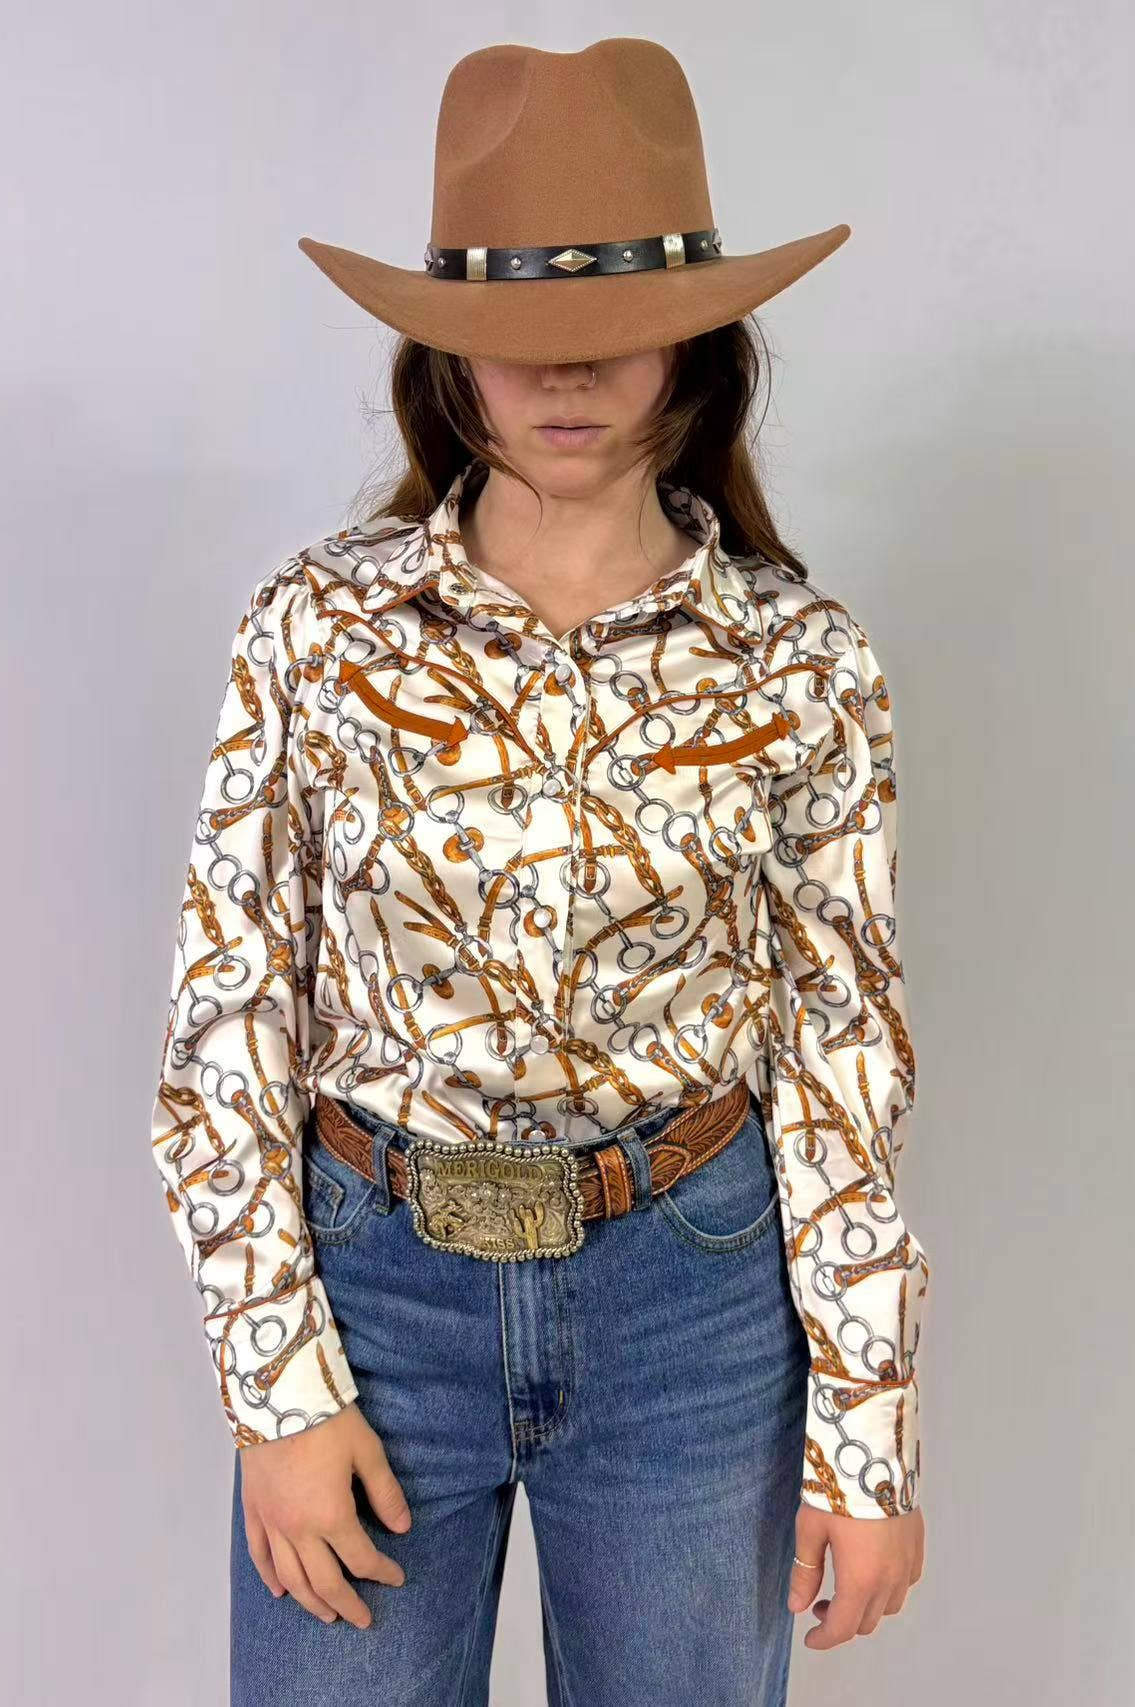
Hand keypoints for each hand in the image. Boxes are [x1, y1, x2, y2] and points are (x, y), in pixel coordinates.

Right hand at [238, 1400, 411, 1628]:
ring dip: (310, 1601)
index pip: (361, 1559)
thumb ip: (385, 1493)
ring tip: (327, 1615)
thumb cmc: (326, 1419)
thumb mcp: (367, 1451)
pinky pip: (259, 1554)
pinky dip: (270, 1577)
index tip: (396, 1577)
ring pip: (291, 1577)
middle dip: (346, 1604)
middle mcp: (299, 1529)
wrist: (276, 1395)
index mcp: (331, 1516)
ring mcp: (272, 1522)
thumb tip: (402, 1527)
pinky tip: (280, 1591)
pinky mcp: (254, 1510)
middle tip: (362, 1620)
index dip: (382, 1572)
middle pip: (324, 1581)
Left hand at [787, 1503, 924, 1647]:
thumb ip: (805, 1572)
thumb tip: (797, 1606)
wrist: (875, 1455)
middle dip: (841, 1621)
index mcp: (859, 1580)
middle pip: (865, 1622)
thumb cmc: (837, 1490)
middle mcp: (889, 1580)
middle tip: (820, 1603)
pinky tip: (873, 1569)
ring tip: (846, 1586)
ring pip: (889, 1607)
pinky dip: (888, 1588)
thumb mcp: (810, 1529)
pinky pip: (906, 1583)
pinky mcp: (917, 1548)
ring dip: (866, 1607)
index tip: (809, 1638)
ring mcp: (906, 1565)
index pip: (842, 1628)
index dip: (823, 1639)